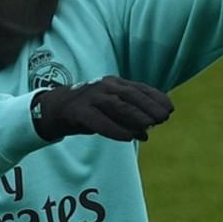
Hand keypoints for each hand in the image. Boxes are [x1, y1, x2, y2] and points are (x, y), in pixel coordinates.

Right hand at [31, 77, 173, 141]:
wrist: (52, 109)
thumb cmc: (87, 111)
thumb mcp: (109, 112)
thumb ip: (127, 119)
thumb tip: (147, 133)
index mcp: (113, 83)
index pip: (138, 88)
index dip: (155, 98)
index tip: (170, 109)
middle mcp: (103, 87)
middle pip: (130, 95)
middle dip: (149, 106)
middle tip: (164, 118)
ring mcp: (90, 97)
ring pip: (117, 106)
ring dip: (135, 116)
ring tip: (150, 126)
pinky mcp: (78, 112)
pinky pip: (99, 121)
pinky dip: (115, 129)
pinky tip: (128, 138)